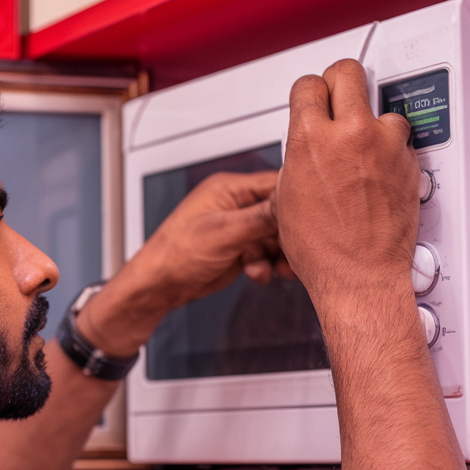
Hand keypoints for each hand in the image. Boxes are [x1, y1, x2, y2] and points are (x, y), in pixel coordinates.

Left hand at [79, 170, 291, 357]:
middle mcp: (236, 205)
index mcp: (229, 189)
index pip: (276, 183)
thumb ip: (262, 217)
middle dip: (288, 236)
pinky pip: (266, 255)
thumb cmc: (175, 254)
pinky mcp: (239, 249)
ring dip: (278, 255)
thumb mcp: (224, 232)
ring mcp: (238, 228)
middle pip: (281, 213)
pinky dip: (266, 266)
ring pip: (276, 237)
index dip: (295, 201)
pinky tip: (256, 273)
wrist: (159, 286)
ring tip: (274, 268)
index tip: (311, 218)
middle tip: (293, 253)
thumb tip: (293, 202)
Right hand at [274, 59, 418, 316]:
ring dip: (369, 124)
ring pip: (378, 108)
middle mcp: (349, 134)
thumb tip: (305, 148)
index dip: (308, 93)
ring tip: (360, 150)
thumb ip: (297, 159)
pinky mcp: (407, 160)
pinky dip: (388, 150)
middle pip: (347, 72)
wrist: (358, 274)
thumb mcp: (286, 198)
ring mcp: (383, 144)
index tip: (312, 99)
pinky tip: (375, 171)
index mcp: (310, 140)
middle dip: (339, 82)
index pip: (308, 85)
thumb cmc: (321, 249)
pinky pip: (397, 139)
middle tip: (339, 95)